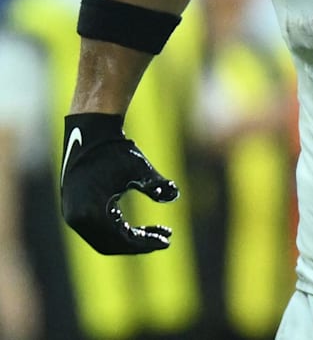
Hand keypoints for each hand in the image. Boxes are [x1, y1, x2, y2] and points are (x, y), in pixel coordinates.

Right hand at [59, 113, 178, 254]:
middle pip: (111, 245)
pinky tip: (142, 228)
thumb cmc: (116, 150)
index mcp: (91, 212)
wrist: (91, 134)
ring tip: (159, 232)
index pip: (120, 240)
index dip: (145, 244)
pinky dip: (120, 231)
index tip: (167, 242)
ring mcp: (73, 215)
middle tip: (165, 239)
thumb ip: (156, 184)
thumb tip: (174, 195)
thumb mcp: (139, 167)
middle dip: (139, 244)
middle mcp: (76, 218)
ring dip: (131, 239)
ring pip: (105, 239)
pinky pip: (99, 230)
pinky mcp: (75, 210)